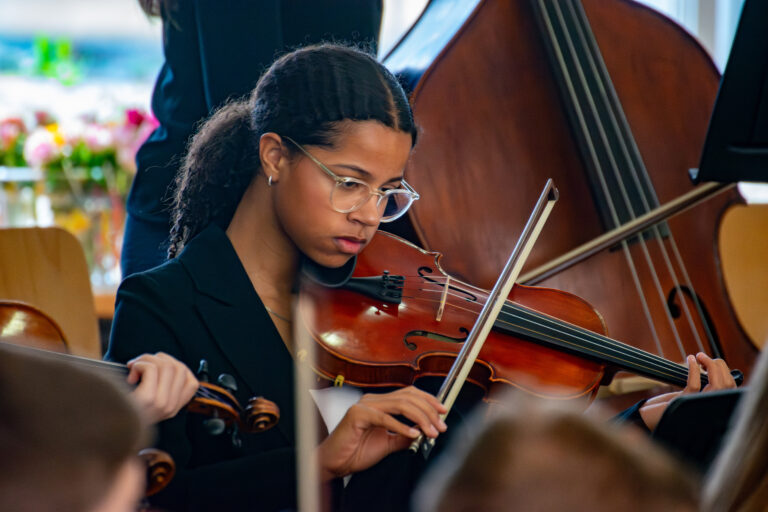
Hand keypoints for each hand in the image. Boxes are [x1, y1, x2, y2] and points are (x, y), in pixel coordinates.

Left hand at [126, 352, 198, 423]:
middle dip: (159, 358)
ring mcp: (161, 404)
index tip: (159, 368)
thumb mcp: (147, 401)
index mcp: (173, 409)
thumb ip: (161, 386)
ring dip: (147, 360)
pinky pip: (151, 369)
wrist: (100, 428)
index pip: (192, 382)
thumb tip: (162, 360)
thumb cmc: (119, 408)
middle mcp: (170, 407)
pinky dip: (139, 364)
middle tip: (141, 364)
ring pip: (166, 365)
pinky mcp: (148, 399)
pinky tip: (130, 375)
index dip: (176, 367)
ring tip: (134, 368)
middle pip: (179, 368)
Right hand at [317, 386, 447, 479]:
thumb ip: (404, 436)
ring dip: (420, 418)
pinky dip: (402, 427)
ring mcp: (365, 405)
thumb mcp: (387, 444)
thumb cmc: (355, 452)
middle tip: (441, 427)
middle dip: (429, 411)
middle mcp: (373, 400)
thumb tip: (424, 432)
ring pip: (400, 404)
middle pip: (408, 396)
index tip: (443, 412)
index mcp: (380, 403)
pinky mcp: (357, 414)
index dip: (428, 400)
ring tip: (431, 432)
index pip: (409, 394)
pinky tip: (414, 434)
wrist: (334, 463)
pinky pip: (385, 418)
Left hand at [639, 352, 735, 429]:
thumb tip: (715, 367)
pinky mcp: (683, 405)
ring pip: (717, 386)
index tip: (714, 362)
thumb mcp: (688, 394)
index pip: (731, 389)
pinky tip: (691, 360)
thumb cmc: (667, 404)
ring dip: (710, 365)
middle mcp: (709, 410)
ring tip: (699, 356)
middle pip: (727, 386)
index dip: (725, 372)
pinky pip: (694, 386)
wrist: (649, 415)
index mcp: (711, 406)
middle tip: (704, 357)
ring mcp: (697, 408)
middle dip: (719, 366)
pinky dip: (694, 370)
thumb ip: (702, 386)